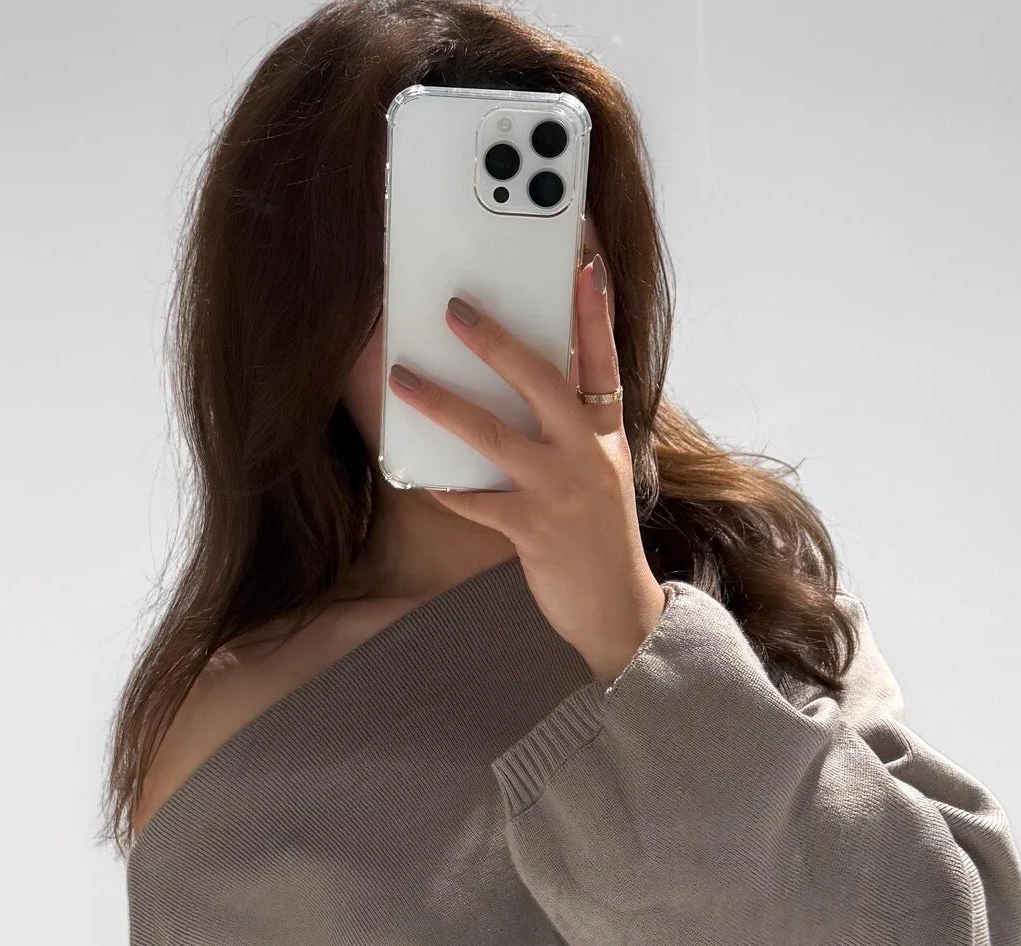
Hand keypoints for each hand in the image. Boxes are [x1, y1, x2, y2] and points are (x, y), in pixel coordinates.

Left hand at [386, 254, 667, 684]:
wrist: (617, 608)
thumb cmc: (600, 535)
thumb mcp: (603, 470)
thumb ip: (576, 427)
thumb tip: (532, 381)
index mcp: (605, 433)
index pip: (602, 358)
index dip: (593, 310)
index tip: (582, 263)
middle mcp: (586, 453)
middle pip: (539, 380)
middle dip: (494, 341)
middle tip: (455, 310)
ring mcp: (560, 490)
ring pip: (492, 434)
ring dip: (442, 403)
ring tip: (403, 380)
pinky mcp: (533, 529)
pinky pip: (478, 500)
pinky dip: (448, 488)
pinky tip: (421, 474)